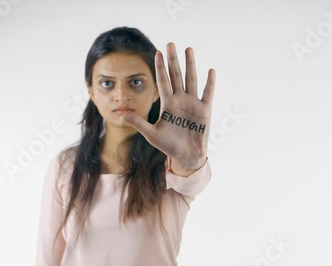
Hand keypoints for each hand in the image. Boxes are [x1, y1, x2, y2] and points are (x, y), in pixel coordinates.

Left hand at [121, 42, 215, 171]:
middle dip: (173, 60)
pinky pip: (208, 93)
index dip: (160, 67)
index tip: (157, 52)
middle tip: (170, 43)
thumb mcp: (151, 134)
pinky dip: (209, 83)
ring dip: (190, 64)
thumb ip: (138, 123)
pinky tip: (210, 70)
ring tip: (188, 49)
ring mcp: (193, 103)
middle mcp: (180, 100)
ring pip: (191, 79)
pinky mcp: (205, 110)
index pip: (162, 81)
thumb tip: (121, 115)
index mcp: (168, 103)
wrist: (186, 156)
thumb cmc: (169, 146)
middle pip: (176, 75)